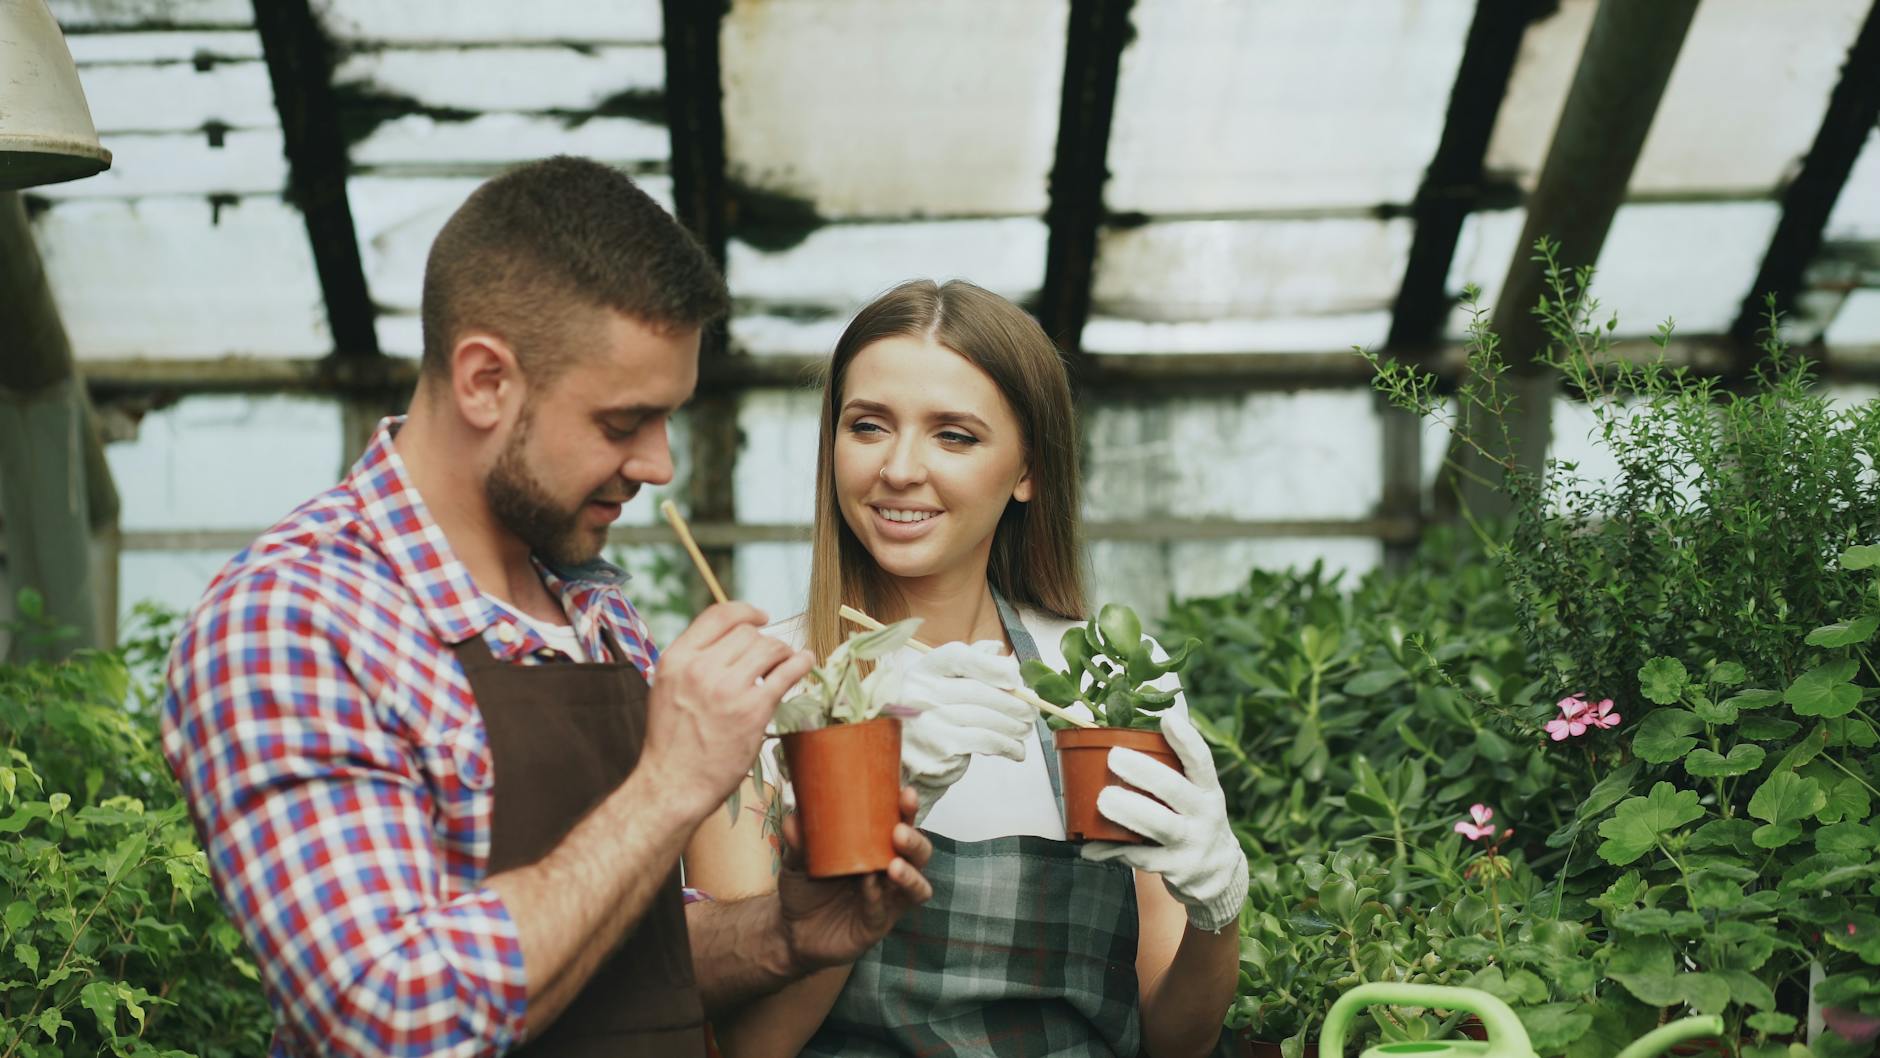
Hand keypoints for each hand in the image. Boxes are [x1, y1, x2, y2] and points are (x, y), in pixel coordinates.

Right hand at [641, 603, 815, 823]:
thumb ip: (692, 662)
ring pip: (769, 648)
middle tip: (769, 660)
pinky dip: (801, 662)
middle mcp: (700, 669)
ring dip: (782, 653)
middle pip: (748, 633)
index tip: (761, 617)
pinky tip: (805, 662)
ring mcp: (727, 689)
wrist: (673, 785)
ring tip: (783, 665)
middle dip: (763, 643)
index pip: (718, 615)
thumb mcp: (667, 689)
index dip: (745, 612)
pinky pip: (787, 672)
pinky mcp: (752, 710)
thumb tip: (728, 642)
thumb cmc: (671, 742)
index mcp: (675, 659)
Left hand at [777, 786, 933, 970]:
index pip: (900, 823)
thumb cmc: (804, 887)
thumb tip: (795, 818)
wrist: (792, 930)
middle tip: (899, 831)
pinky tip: (870, 888)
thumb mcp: (797, 859)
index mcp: (876, 846)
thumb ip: (799, 840)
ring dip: (910, 873)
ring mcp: (888, 898)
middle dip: (915, 840)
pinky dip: (880, 897)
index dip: (907, 809)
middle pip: (918, 853)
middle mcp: (889, 869)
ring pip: (917, 885)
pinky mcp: (879, 923)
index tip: (907, 793)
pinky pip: (888, 909)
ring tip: (894, 865)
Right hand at [891, 641, 1033, 821]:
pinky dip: (1008, 745)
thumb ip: (969, 663)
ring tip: (1025, 730)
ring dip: (1014, 726)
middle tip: (1032, 712)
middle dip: (1014, 702)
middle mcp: (920, 693)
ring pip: (986, 718)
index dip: (990, 664)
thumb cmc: (934, 718)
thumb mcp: (943, 684)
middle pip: (978, 690)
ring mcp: (928, 722)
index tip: (1014, 676)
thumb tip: (998, 648)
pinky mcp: (940, 748)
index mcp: (923, 671)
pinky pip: (985, 741)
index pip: (957, 656)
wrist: (911, 761)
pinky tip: (1016, 749)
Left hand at [1081, 708, 1248, 931]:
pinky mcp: (1176, 870)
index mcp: (1208, 791)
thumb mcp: (1196, 798)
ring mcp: (1191, 844)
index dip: (1186, 739)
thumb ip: (1171, 773)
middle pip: (1175, 789)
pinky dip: (1111, 850)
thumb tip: (1124, 735)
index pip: (1201, 761)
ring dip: (1129, 811)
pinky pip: (1139, 858)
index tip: (1167, 718)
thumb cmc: (1193, 822)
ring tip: (1103, 799)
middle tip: (1114, 757)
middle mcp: (1205, 816)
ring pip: (1160, 825)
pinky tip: (1089, 846)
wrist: (1218, 876)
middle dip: (1145, 772)